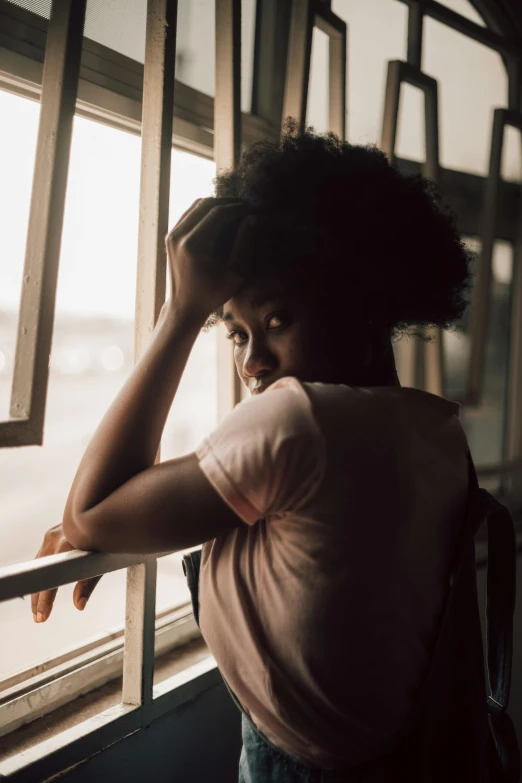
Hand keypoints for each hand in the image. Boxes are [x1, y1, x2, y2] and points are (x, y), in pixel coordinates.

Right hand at [31, 524, 100, 622]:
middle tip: (39, 618)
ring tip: (38, 609)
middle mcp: (56, 536)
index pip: (51, 577)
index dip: (45, 599)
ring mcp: (52, 533)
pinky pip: (43, 556)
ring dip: (37, 587)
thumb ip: (88, 583)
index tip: (42, 616)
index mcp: (68, 543)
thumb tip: (79, 605)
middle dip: (38, 599)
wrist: (108, 514)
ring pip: (38, 565)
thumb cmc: (108, 538)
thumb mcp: (102, 562)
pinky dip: (42, 573)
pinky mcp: (51, 532)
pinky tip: (42, 587)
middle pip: (40, 573)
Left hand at [166, 197, 256, 321]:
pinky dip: (205, 211)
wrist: (184, 306)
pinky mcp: (170, 236)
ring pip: (196, 206)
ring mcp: (172, 234)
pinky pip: (189, 214)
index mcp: (194, 245)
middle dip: (227, 202)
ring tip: (235, 209)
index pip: (218, 213)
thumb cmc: (212, 294)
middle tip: (245, 206)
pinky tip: (220, 216)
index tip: (252, 208)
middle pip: (206, 204)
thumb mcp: (235, 274)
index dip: (237, 208)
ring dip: (216, 204)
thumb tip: (251, 217)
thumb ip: (244, 244)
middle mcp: (179, 236)